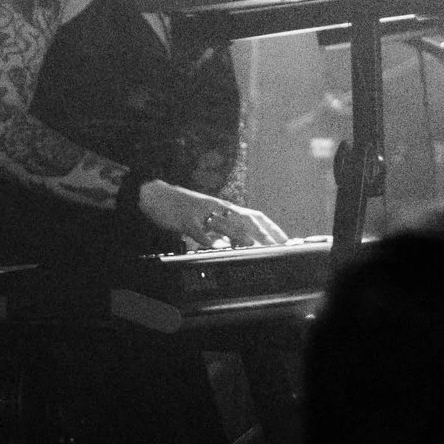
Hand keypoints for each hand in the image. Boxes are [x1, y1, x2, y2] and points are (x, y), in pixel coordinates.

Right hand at [134, 180, 287, 248]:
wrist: (157, 195)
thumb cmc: (184, 209)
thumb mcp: (208, 218)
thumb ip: (225, 230)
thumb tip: (243, 243)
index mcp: (226, 208)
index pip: (255, 216)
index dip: (272, 228)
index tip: (286, 241)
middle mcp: (218, 208)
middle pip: (246, 219)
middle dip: (263, 233)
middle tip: (276, 247)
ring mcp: (202, 212)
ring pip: (224, 223)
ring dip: (240, 235)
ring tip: (252, 246)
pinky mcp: (185, 219)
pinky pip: (197, 229)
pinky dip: (207, 238)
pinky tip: (215, 247)